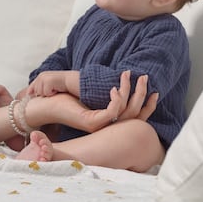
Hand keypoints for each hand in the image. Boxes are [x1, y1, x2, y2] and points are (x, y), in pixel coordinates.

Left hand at [27, 71, 70, 96]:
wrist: (72, 81)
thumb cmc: (62, 85)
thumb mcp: (50, 84)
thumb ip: (41, 87)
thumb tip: (30, 94)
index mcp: (41, 76)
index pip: (32, 86)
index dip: (30, 92)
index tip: (29, 95)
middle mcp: (41, 76)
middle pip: (36, 91)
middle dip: (43, 94)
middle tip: (53, 91)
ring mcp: (44, 78)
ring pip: (41, 93)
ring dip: (48, 94)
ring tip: (55, 89)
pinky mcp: (48, 82)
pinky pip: (46, 93)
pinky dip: (52, 93)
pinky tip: (58, 89)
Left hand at [42, 70, 156, 132]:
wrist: (47, 104)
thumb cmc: (68, 98)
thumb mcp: (93, 95)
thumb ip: (109, 94)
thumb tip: (123, 84)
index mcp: (111, 121)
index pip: (138, 116)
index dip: (149, 105)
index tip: (155, 90)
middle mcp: (108, 126)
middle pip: (136, 113)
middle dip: (141, 93)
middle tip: (143, 76)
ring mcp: (102, 126)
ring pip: (126, 110)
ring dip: (129, 90)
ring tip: (127, 74)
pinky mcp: (93, 122)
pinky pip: (112, 111)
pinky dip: (116, 99)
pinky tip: (114, 87)